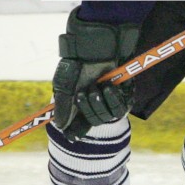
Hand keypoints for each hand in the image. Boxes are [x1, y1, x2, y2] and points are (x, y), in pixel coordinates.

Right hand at [51, 8, 141, 139]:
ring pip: (107, 117)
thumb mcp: (63, 87)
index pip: (80, 125)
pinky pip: (121, 108)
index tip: (74, 136)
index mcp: (80, 103)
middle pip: (93, 122)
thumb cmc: (77, 65)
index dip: (77, 131)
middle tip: (84, 92)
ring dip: (100, 104)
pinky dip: (114, 99)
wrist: (95, 47)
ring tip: (96, 87)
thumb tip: (60, 127)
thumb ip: (62, 108)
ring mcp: (110, 100)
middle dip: (88, 109)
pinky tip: (108, 86)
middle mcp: (95, 103)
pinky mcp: (124, 94)